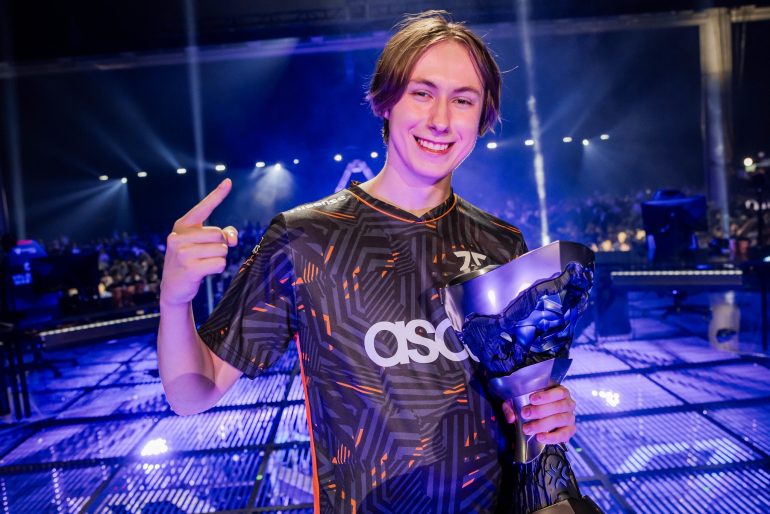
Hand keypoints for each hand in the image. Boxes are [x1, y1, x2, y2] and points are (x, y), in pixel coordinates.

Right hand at [160, 178, 238, 306]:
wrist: (173, 287)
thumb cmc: (191, 261)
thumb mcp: (202, 244)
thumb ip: (222, 236)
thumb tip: (233, 239)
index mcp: (182, 226)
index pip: (203, 208)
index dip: (217, 195)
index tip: (229, 181)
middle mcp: (179, 236)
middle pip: (219, 234)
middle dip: (220, 246)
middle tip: (205, 255)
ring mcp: (182, 252)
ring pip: (222, 250)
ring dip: (219, 258)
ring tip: (203, 263)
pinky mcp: (190, 268)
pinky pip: (220, 263)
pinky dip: (218, 269)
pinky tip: (203, 272)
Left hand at [502, 385, 576, 443]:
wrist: (541, 415)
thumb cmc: (531, 404)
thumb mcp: (520, 399)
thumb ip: (512, 405)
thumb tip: (511, 418)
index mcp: (560, 392)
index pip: (559, 392)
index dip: (546, 396)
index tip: (532, 399)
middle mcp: (568, 403)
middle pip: (558, 406)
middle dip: (540, 411)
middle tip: (525, 414)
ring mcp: (570, 417)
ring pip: (560, 420)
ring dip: (542, 424)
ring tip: (527, 429)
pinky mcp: (570, 431)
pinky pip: (564, 435)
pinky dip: (552, 437)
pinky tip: (540, 437)